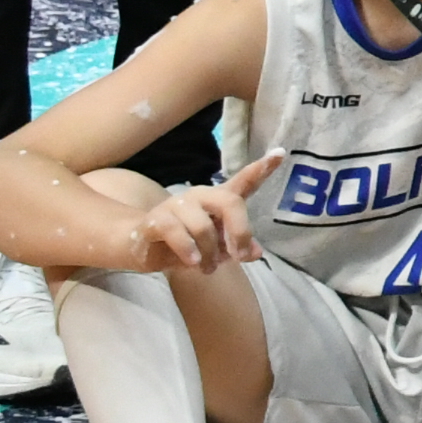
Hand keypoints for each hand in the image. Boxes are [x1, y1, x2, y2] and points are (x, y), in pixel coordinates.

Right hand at [131, 151, 283, 274]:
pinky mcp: (155, 219)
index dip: (262, 168)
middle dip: (240, 231)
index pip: (243, 181)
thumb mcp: (216, 248)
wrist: (140, 246)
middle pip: (230, 202)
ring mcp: (175, 205)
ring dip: (209, 252)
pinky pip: (174, 231)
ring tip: (207, 268)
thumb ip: (237, 246)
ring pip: (203, 225)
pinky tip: (192, 262)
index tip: (281, 154)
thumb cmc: (185, 243)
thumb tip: (256, 252)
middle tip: (239, 256)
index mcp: (217, 200)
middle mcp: (199, 196)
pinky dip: (187, 249)